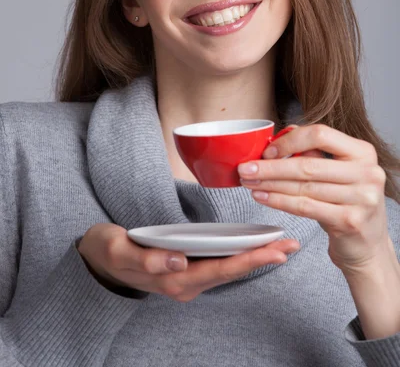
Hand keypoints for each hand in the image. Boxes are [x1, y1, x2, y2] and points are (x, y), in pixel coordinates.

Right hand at [78, 223, 299, 300]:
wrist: (96, 260)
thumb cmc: (108, 252)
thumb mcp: (119, 251)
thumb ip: (147, 259)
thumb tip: (178, 261)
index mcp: (172, 280)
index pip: (218, 271)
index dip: (248, 260)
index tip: (273, 251)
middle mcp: (184, 284)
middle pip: (230, 271)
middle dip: (262, 259)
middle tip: (290, 246)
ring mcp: (186, 279)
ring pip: (227, 269)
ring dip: (255, 257)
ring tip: (281, 245)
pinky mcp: (185, 269)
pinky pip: (218, 264)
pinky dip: (238, 255)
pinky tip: (252, 248)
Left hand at [238, 124, 390, 275]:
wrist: (367, 243)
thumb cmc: (347, 201)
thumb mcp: (338, 171)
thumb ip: (315, 152)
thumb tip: (282, 134)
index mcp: (363, 152)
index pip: (320, 135)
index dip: (289, 141)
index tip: (267, 151)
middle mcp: (367, 172)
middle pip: (308, 165)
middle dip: (271, 167)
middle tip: (245, 168)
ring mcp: (362, 198)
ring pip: (303, 188)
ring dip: (270, 185)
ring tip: (249, 183)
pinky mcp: (350, 220)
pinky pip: (305, 207)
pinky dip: (279, 201)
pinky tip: (262, 197)